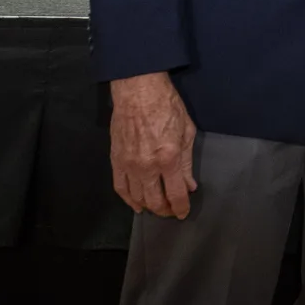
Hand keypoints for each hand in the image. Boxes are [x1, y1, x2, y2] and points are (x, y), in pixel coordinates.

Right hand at [109, 72, 197, 217]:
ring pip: (136, 197)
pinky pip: (120, 187)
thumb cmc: (167, 106)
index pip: (175, 194)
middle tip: (172, 212)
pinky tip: (135, 203)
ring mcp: (128, 165)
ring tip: (157, 208)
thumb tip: (189, 185)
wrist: (138, 91)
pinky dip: (127, 199)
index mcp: (168, 158)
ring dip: (147, 206)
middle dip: (165, 210)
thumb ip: (186, 162)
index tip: (184, 213)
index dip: (181, 207)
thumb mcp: (187, 131)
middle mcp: (147, 166)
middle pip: (155, 201)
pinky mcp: (115, 160)